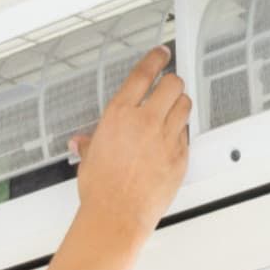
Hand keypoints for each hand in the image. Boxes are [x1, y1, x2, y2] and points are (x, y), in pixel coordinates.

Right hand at [69, 46, 190, 245]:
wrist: (116, 216)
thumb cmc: (101, 189)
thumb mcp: (89, 158)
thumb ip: (90, 143)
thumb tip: (83, 141)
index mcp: (120, 115)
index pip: (143, 74)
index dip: (155, 59)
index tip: (161, 53)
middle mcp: (145, 122)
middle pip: (172, 84)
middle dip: (172, 83)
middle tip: (169, 87)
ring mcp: (166, 138)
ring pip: (185, 105)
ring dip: (180, 104)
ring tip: (174, 110)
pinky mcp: (180, 156)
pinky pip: (187, 135)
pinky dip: (181, 133)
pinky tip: (172, 140)